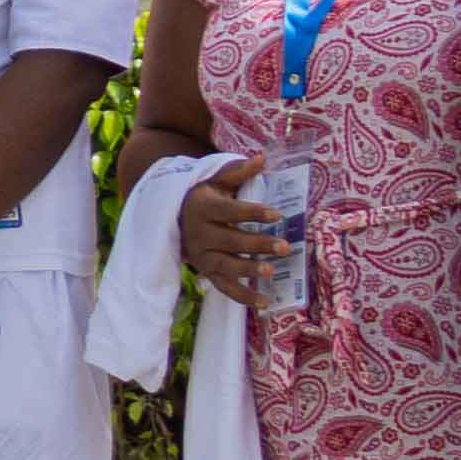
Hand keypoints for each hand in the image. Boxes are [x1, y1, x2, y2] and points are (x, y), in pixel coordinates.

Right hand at [175, 150, 290, 312]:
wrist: (175, 219)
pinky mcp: (207, 272)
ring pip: (227, 265)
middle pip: (231, 241)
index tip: (277, 214)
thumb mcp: (216, 181)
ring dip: (249, 269)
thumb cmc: (205, 198)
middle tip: (285, 246)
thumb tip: (263, 158)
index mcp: (203, 208)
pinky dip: (244, 296)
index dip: (253, 213)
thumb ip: (239, 172)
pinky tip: (266, 301)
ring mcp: (203, 256)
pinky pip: (225, 288)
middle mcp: (200, 234)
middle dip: (258, 244)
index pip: (229, 212)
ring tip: (272, 271)